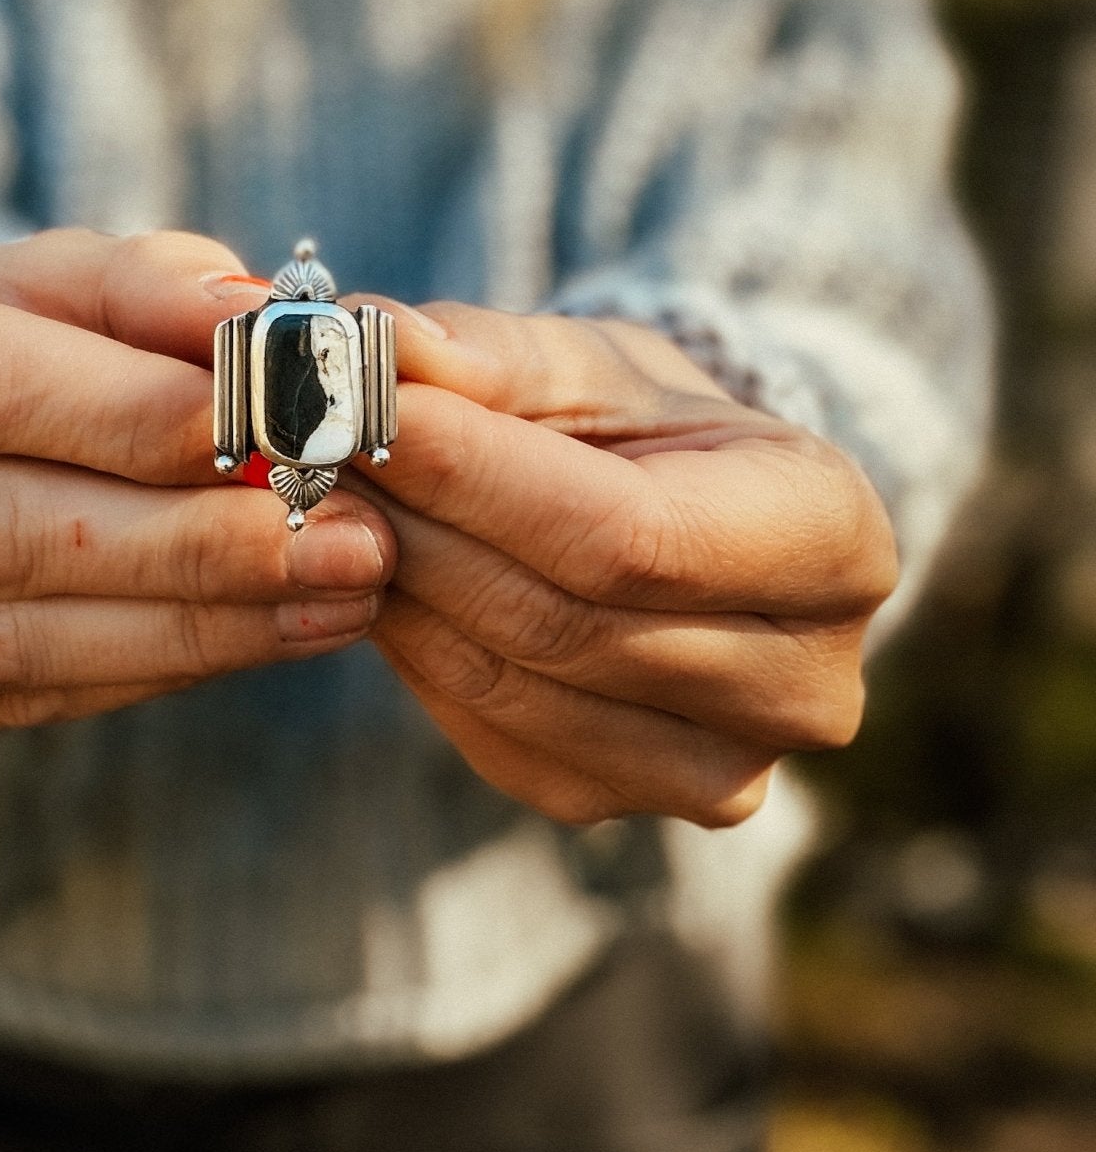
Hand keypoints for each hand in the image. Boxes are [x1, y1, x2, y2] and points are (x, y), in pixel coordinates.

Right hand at [0, 222, 394, 734]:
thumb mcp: (58, 270)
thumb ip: (151, 290)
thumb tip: (266, 329)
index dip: (123, 415)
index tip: (273, 430)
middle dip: (187, 539)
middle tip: (349, 536)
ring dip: (191, 621)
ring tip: (339, 590)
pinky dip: (141, 665)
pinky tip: (262, 633)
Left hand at [348, 303, 896, 828]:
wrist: (689, 526)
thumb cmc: (651, 429)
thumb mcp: (595, 364)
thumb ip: (492, 355)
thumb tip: (375, 346)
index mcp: (837, 540)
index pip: (631, 536)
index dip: (485, 479)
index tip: (368, 411)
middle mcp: (808, 683)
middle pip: (563, 619)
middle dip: (422, 525)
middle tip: (314, 448)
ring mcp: (719, 770)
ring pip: (511, 679)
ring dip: (398, 583)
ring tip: (334, 497)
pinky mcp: (619, 804)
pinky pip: (485, 727)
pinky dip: (414, 645)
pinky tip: (377, 574)